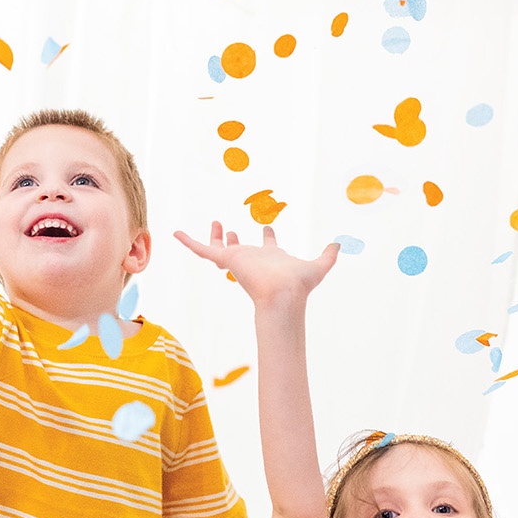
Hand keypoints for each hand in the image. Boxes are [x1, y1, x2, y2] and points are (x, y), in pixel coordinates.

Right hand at [174, 221, 338, 306]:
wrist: (284, 294)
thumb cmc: (299, 285)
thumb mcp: (319, 266)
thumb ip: (329, 255)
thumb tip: (342, 245)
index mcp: (271, 259)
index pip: (268, 246)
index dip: (268, 236)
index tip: (267, 226)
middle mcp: (253, 259)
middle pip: (240, 248)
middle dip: (234, 239)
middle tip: (228, 228)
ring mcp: (237, 260)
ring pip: (219, 248)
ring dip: (215, 236)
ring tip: (215, 222)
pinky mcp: (225, 259)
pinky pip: (202, 249)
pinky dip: (188, 241)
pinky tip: (176, 232)